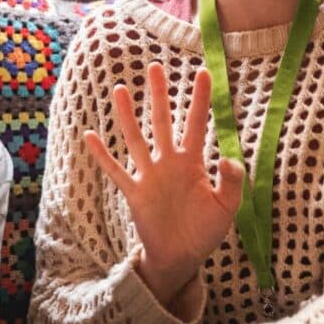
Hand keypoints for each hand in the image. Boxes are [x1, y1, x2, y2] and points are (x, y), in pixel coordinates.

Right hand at [84, 62, 243, 307]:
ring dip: (127, 115)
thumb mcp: (228, 207)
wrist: (182, 257)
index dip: (200, 99)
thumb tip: (229, 157)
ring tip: (120, 89)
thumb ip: (233, 181)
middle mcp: (169, 162)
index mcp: (193, 162)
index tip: (204, 72)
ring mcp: (150, 175)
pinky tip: (90, 135)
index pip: (197, 124)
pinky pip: (116, 171)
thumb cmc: (206, 230)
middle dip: (159, 95)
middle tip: (155, 67)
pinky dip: (103, 155)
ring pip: (136, 139)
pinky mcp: (135, 193)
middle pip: (163, 121)